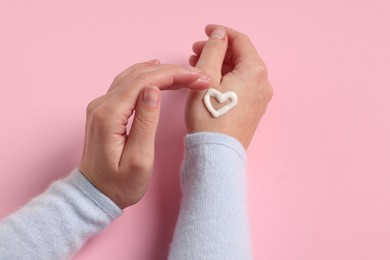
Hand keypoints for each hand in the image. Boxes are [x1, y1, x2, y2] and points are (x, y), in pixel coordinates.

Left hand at [80, 60, 210, 208]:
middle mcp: (101, 105)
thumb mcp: (139, 159)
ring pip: (133, 76)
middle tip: (199, 76)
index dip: (173, 75)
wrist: (94, 194)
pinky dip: (146, 76)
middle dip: (172, 72)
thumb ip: (146, 122)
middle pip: (139, 75)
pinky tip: (156, 70)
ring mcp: (101, 106)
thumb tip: (153, 90)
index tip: (197, 77)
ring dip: (161, 72)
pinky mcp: (104, 110)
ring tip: (185, 75)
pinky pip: (126, 84)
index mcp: (109, 115)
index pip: (144, 82)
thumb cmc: (118, 184)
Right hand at [185, 25, 272, 148]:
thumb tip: (219, 35)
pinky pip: (242, 86)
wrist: (217, 152)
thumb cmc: (209, 116)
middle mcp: (263, 83)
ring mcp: (260, 98)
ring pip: (240, 72)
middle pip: (241, 57)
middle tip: (196, 51)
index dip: (222, 33)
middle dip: (218, 50)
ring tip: (199, 66)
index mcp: (255, 71)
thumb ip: (213, 50)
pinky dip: (227, 79)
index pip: (240, 41)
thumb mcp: (206, 77)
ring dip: (221, 65)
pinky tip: (211, 82)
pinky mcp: (254, 109)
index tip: (206, 31)